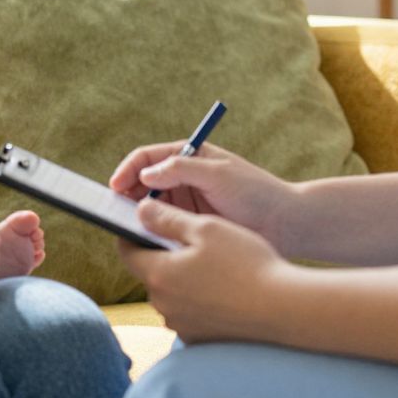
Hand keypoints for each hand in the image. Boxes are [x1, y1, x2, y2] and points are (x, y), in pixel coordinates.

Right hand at [108, 141, 298, 252]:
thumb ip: (182, 169)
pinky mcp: (191, 226)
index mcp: (190, 156)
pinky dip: (151, 232)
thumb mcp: (219, 174)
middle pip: (143, 182)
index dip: (128, 169)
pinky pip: (163, 227)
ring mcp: (187, 203)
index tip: (115, 187)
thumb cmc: (256, 192)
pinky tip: (145, 241)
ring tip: (124, 227)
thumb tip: (146, 174)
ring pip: (150, 206)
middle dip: (126, 193)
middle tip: (112, 210)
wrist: (285, 225)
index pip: (148, 157)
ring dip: (136, 214)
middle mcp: (184, 178)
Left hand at [117, 200, 289, 344]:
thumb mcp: (207, 229)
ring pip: (172, 295)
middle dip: (163, 256)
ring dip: (183, 280)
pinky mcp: (199, 340)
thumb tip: (141, 211)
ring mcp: (181, 325)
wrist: (283, 309)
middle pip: (151, 273)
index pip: (127, 251)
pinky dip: (199, 301)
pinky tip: (224, 291)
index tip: (144, 221)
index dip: (132, 232)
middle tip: (191, 241)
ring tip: (214, 266)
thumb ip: (168, 219)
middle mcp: (163, 305)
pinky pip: (190, 314)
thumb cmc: (246, 263)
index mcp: (159, 274)